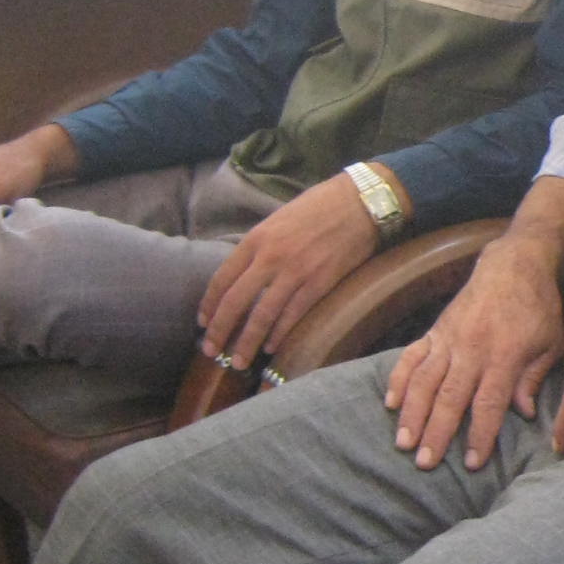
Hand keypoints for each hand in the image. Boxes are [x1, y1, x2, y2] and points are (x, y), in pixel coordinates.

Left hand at [197, 174, 381, 366]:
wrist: (360, 202)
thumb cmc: (320, 206)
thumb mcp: (278, 220)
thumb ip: (261, 245)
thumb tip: (248, 272)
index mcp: (256, 239)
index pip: (221, 279)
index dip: (209, 306)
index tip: (203, 324)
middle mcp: (270, 257)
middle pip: (235, 302)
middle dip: (220, 331)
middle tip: (212, 352)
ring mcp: (295, 271)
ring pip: (262, 315)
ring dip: (248, 342)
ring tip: (240, 361)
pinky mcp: (320, 283)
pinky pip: (293, 314)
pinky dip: (280, 334)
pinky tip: (272, 347)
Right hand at [384, 232, 563, 469]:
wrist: (514, 264)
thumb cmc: (539, 308)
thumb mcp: (551, 343)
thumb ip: (533, 378)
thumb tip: (524, 413)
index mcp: (505, 355)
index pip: (488, 403)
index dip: (479, 434)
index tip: (472, 463)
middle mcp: (472, 349)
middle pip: (450, 397)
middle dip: (437, 432)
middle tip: (425, 463)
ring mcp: (449, 339)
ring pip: (424, 380)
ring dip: (412, 413)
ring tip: (403, 443)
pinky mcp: (435, 331)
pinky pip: (411, 357)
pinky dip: (399, 379)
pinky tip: (391, 404)